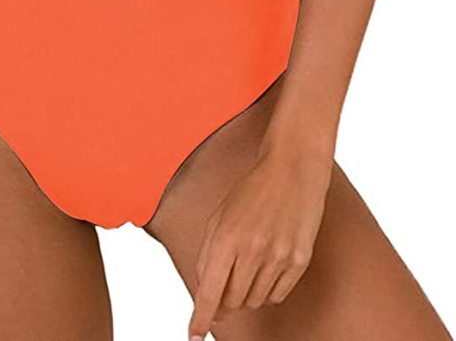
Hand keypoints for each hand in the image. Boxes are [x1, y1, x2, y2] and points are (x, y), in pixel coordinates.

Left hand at [188, 141, 332, 338]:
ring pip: (254, 302)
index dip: (200, 318)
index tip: (193, 335)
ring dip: (245, 294)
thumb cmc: (253, 189)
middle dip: (224, 300)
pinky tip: (267, 266)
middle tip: (225, 283)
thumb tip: (206, 294)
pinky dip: (267, 290)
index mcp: (227, 237)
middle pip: (232, 302)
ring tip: (249, 265)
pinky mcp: (300, 261)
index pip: (209, 292)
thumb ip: (208, 254)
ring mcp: (279, 257)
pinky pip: (277, 295)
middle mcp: (253, 251)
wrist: (293, 168)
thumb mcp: (219, 216)